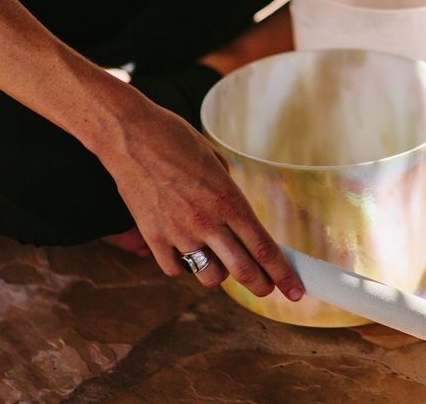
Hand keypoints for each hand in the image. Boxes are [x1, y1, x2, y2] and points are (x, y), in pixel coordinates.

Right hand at [104, 95, 304, 300]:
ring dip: (221, 274)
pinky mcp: (152, 237)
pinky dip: (184, 266)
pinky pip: (174, 268)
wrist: (130, 135)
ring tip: (222, 262)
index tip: (295, 291)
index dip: (282, 274)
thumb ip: (228, 194)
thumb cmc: (177, 139)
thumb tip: (235, 215)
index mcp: (229, 200)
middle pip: (242, 270)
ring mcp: (178, 232)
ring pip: (209, 276)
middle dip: (260, 285)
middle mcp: (207, 221)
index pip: (263, 248)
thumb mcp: (216, 161)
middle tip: (268, 290)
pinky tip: (187, 253)